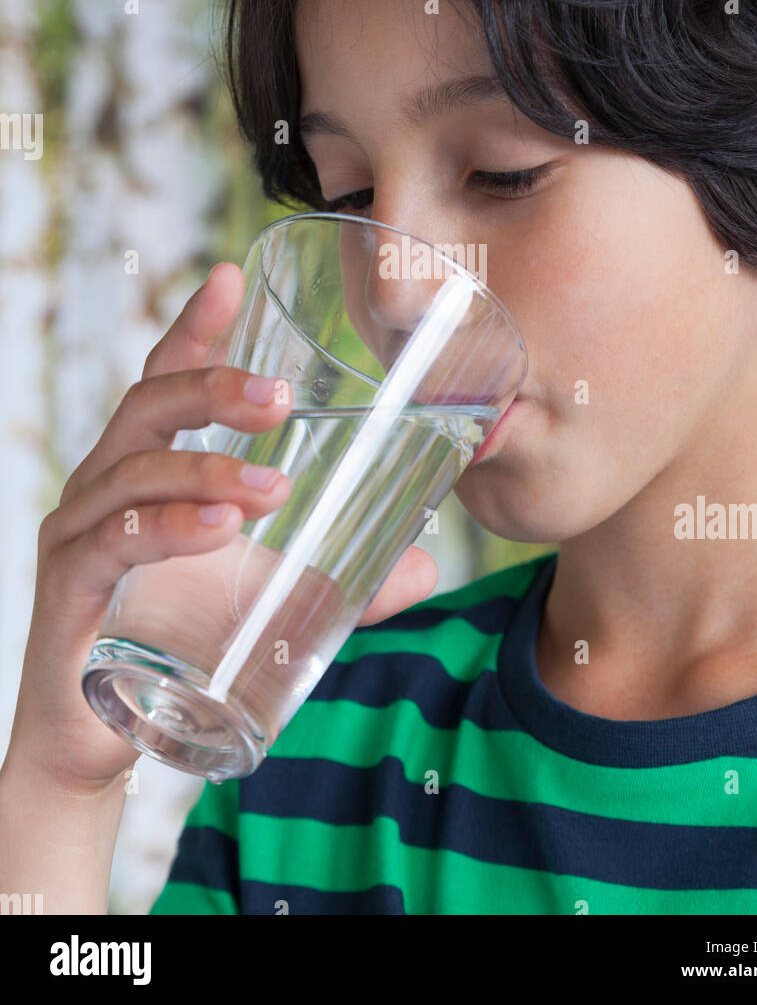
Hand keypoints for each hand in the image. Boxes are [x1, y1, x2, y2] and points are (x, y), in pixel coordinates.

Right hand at [4, 262, 437, 793]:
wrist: (105, 741)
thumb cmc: (178, 646)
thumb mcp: (266, 602)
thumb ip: (343, 584)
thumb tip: (428, 567)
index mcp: (149, 470)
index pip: (166, 381)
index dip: (196, 328)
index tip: (230, 276)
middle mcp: (106, 486)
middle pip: (148, 405)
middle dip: (211, 387)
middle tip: (278, 397)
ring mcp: (79, 533)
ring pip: (134, 470)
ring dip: (205, 470)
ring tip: (270, 490)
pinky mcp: (67, 588)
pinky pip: (110, 541)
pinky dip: (164, 528)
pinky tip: (214, 531)